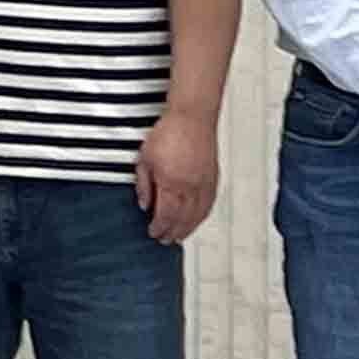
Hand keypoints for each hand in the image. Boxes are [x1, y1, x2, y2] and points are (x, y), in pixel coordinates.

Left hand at [136, 106, 222, 243]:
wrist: (192, 117)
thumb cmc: (169, 132)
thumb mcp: (145, 159)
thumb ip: (144, 185)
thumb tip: (144, 205)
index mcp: (172, 184)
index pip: (165, 215)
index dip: (159, 227)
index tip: (153, 233)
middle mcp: (190, 187)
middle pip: (182, 219)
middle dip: (173, 232)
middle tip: (165, 240)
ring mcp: (204, 184)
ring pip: (198, 215)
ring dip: (188, 228)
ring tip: (180, 236)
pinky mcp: (213, 178)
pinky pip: (208, 204)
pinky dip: (201, 216)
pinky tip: (196, 219)